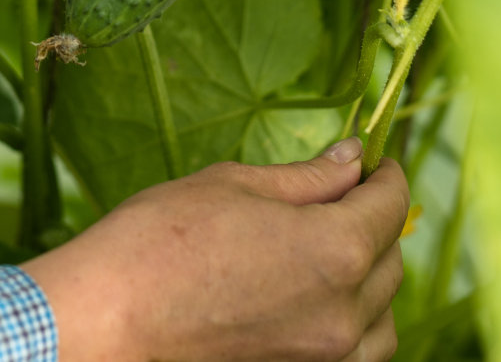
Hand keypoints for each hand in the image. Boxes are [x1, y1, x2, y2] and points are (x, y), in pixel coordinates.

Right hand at [21, 143, 409, 361]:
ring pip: (382, 316)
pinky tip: (321, 300)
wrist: (110, 318)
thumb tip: (352, 158)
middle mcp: (344, 311)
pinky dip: (356, 325)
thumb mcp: (235, 185)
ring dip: (371, 278)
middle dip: (375, 220)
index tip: (373, 161)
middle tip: (342, 193)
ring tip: (333, 249)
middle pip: (390, 259)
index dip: (384, 175)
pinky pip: (357, 353)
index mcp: (335, 249)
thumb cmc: (161, 241)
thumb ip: (308, 177)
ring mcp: (325, 355)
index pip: (389, 204)